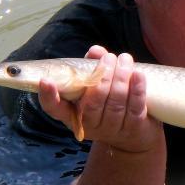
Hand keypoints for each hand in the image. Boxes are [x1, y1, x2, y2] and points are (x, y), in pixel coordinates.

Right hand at [38, 46, 163, 153]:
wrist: (133, 134)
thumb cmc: (108, 103)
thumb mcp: (96, 87)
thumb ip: (92, 68)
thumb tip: (96, 50)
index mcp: (73, 115)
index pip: (55, 109)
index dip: (48, 96)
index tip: (46, 81)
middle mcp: (90, 125)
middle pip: (94, 102)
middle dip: (103, 77)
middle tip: (110, 58)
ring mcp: (112, 129)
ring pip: (116, 103)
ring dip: (121, 78)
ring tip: (125, 59)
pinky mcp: (133, 129)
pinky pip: (135, 108)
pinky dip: (137, 89)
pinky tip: (138, 74)